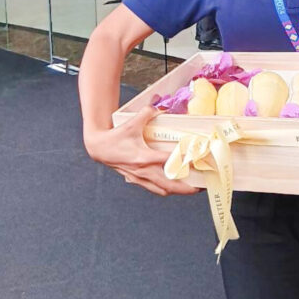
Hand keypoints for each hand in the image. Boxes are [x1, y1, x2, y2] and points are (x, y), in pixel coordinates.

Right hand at [84, 106, 199, 196]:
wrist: (99, 148)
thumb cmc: (116, 136)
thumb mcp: (131, 122)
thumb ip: (147, 113)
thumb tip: (159, 107)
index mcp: (143, 157)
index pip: (168, 161)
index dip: (184, 162)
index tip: (197, 161)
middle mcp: (143, 170)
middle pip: (168, 185)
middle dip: (185, 188)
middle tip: (200, 187)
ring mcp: (139, 177)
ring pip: (162, 190)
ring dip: (177, 191)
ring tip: (191, 189)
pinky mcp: (136, 180)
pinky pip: (154, 188)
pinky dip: (165, 188)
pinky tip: (173, 186)